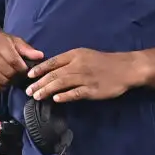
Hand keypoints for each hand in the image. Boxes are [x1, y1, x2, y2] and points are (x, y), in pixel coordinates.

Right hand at [0, 29, 43, 90]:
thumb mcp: (13, 40)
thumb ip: (26, 49)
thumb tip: (40, 56)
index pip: (14, 61)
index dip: (23, 68)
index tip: (26, 69)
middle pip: (9, 73)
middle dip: (17, 75)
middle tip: (20, 74)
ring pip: (2, 81)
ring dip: (10, 81)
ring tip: (12, 76)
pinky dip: (1, 86)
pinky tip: (3, 79)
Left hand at [25, 48, 141, 102]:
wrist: (125, 68)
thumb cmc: (103, 62)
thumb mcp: (85, 55)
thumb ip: (69, 61)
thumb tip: (51, 69)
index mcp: (75, 55)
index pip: (53, 61)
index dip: (40, 69)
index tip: (28, 76)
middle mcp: (78, 65)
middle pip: (54, 74)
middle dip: (39, 83)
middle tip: (28, 91)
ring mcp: (85, 78)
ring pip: (62, 83)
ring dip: (47, 90)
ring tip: (37, 96)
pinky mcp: (93, 90)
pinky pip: (76, 93)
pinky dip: (65, 96)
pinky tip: (56, 99)